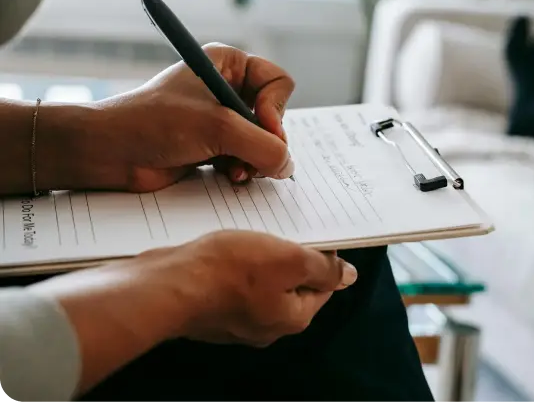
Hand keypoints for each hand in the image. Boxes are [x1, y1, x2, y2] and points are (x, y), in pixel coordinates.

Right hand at [33, 230, 357, 393]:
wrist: (168, 285)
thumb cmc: (227, 271)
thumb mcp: (289, 259)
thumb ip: (323, 268)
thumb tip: (348, 276)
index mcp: (292, 317)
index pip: (323, 284)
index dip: (323, 255)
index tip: (314, 231)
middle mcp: (267, 324)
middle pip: (292, 282)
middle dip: (290, 253)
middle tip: (282, 226)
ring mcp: (238, 318)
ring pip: (263, 279)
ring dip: (263, 254)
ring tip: (254, 231)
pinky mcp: (214, 307)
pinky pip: (237, 281)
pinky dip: (238, 262)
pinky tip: (229, 244)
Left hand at [41, 43, 295, 192]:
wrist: (111, 152)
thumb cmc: (155, 123)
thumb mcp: (217, 127)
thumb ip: (262, 145)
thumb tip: (287, 165)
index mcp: (229, 64)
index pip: (278, 82)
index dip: (276, 108)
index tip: (261, 127)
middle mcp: (228, 87)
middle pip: (274, 115)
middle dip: (265, 140)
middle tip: (252, 157)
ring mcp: (221, 118)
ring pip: (263, 140)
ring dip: (255, 159)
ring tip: (237, 171)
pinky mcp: (214, 144)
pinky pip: (247, 156)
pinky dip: (244, 168)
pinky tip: (229, 175)